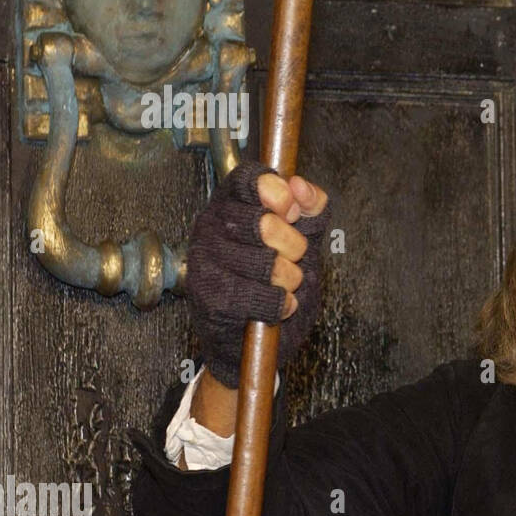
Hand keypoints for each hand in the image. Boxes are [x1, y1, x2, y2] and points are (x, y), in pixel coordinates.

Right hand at [186, 160, 330, 387]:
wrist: (250, 338)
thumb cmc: (275, 281)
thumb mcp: (302, 239)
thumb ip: (310, 209)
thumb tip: (301, 185)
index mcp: (231, 203)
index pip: (248, 177)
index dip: (278, 193)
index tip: (291, 212)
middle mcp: (210, 226)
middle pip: (266, 223)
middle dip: (294, 246)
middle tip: (291, 258)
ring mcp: (205, 261)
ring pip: (267, 263)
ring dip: (290, 279)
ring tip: (283, 284)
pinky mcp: (208, 296)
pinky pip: (262, 296)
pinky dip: (281, 304)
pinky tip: (278, 305)